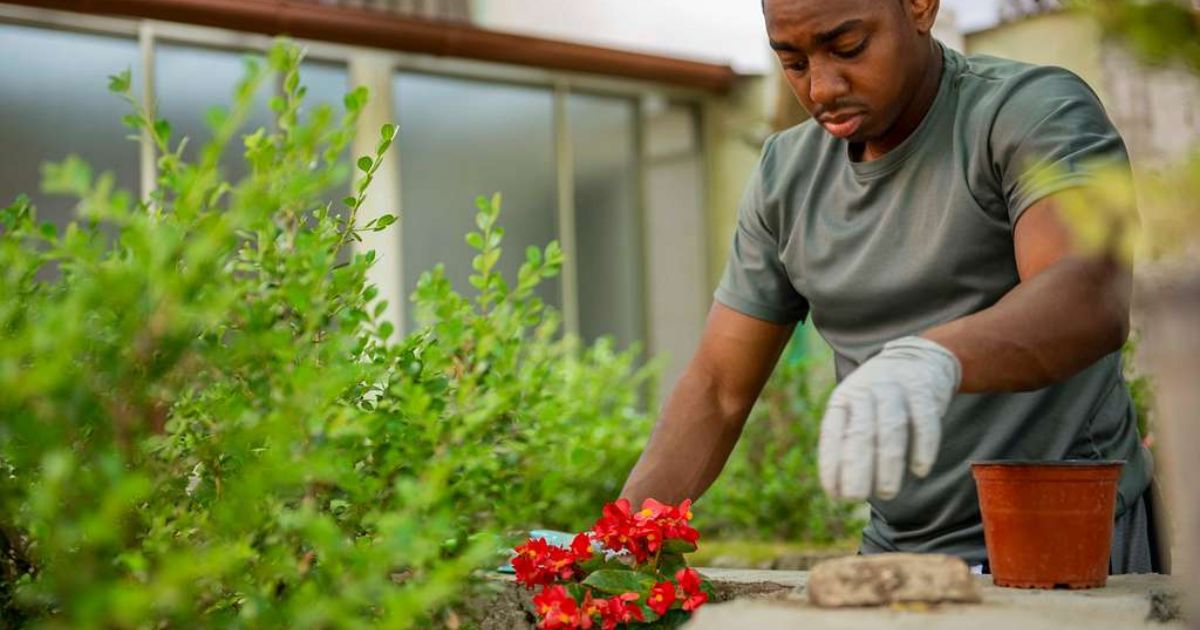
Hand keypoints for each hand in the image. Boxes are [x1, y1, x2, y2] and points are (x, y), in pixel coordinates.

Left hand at [818, 336, 960, 500]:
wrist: (917, 360)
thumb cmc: (879, 401)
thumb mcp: (856, 412)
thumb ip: (848, 444)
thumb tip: (838, 492)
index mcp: (844, 399)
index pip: (833, 432)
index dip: (831, 463)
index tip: (833, 493)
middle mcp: (866, 391)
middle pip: (860, 431)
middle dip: (857, 466)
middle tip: (855, 497)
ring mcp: (896, 389)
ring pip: (891, 428)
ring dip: (888, 463)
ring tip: (886, 492)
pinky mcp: (924, 391)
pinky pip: (924, 421)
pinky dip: (923, 448)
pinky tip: (919, 471)